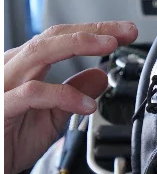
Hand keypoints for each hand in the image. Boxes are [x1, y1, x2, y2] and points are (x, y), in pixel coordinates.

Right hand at [5, 22, 138, 173]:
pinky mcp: (1, 106)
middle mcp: (11, 69)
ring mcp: (4, 85)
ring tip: (110, 46)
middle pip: (53, 37)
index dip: (94, 32)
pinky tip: (87, 104)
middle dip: (93, 30)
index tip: (125, 33)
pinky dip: (63, 95)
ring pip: (39, 52)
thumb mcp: (52, 116)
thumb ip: (73, 93)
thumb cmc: (9, 142)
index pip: (60, 40)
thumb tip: (100, 75)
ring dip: (78, 44)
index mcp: (24, 68)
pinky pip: (33, 93)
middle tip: (126, 31)